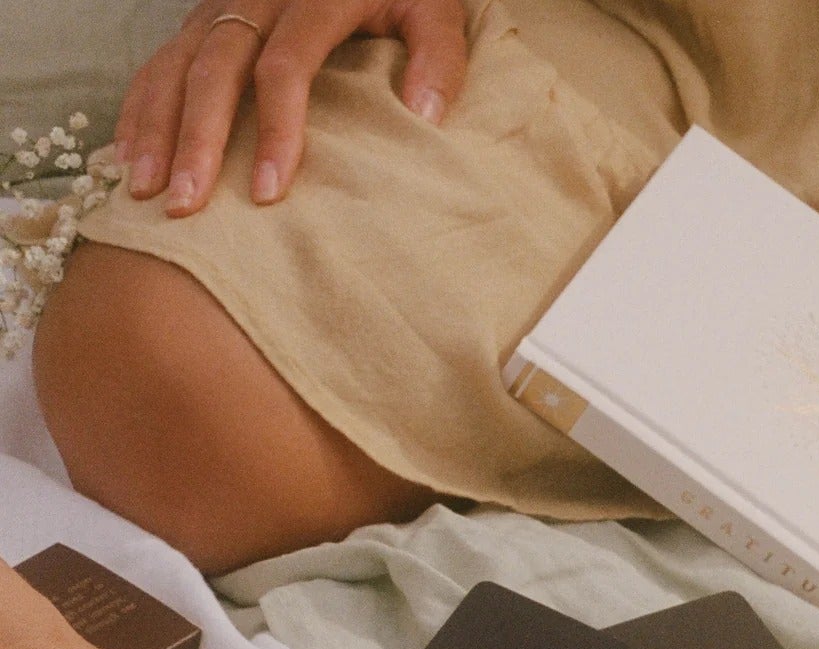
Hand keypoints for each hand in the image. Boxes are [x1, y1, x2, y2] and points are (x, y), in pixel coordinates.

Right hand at [115, 0, 468, 215]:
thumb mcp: (431, 8)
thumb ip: (438, 55)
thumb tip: (425, 114)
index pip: (286, 65)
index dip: (275, 129)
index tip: (269, 194)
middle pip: (217, 67)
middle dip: (198, 140)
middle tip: (188, 207)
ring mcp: (223, 5)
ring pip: (177, 63)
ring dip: (157, 128)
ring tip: (145, 192)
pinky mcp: (203, 18)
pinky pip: (159, 60)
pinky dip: (140, 108)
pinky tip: (128, 157)